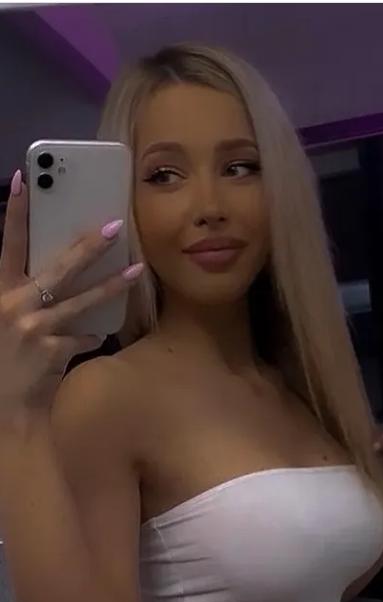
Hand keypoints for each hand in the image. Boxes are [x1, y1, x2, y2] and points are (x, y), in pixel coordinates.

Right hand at [0, 169, 142, 422]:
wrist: (5, 408)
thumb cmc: (2, 360)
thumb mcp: (2, 320)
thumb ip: (20, 297)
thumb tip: (47, 277)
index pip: (6, 244)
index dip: (14, 212)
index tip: (24, 180)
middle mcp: (15, 306)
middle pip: (58, 267)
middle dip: (88, 245)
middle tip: (115, 225)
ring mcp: (37, 329)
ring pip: (83, 301)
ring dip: (112, 285)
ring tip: (137, 270)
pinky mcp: (55, 351)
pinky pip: (84, 337)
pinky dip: (91, 335)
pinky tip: (97, 334)